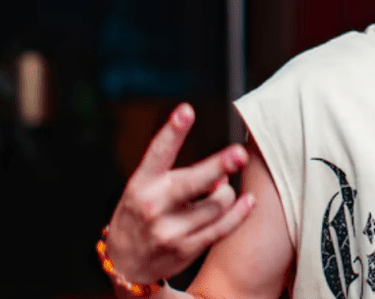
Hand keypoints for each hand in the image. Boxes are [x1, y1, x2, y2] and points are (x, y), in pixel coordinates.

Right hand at [104, 103, 256, 285]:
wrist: (125, 263)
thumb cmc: (143, 213)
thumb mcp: (146, 188)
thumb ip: (179, 176)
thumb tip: (222, 172)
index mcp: (141, 184)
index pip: (159, 152)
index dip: (173, 130)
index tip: (187, 110)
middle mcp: (153, 206)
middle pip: (194, 181)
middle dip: (218, 166)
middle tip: (239, 154)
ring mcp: (169, 230)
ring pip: (217, 202)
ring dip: (226, 193)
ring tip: (219, 191)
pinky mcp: (185, 248)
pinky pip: (222, 227)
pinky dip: (239, 212)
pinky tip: (249, 201)